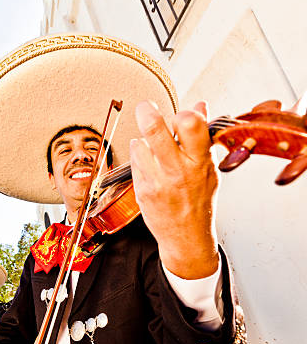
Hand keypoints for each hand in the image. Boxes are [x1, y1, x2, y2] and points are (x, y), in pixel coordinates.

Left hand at [132, 100, 218, 278]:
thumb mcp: (209, 168)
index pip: (190, 125)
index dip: (183, 113)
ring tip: (156, 151)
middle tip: (146, 107)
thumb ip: (202, 137)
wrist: (187, 238)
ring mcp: (157, 181)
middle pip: (154, 128)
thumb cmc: (199, 202)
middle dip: (146, 111)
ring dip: (145, 141)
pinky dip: (140, 157)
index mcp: (200, 162)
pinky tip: (151, 166)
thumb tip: (200, 105)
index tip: (180, 114)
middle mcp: (177, 171)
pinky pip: (135, 161)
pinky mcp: (142, 190)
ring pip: (140, 143)